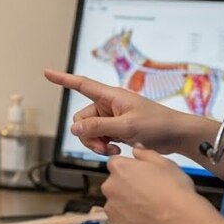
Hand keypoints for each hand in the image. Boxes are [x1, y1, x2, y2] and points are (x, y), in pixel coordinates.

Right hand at [43, 69, 188, 155]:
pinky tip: (117, 151)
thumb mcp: (126, 127)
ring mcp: (113, 118)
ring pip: (90, 131)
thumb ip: (99, 127)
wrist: (177, 136)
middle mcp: (109, 105)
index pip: (81, 84)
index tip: (47, 72)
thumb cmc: (157, 125)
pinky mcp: (118, 129)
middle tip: (102, 147)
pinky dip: (104, 146)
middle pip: (82, 119)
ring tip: (112, 152)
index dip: (63, 79)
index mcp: (111, 97)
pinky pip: (100, 137)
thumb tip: (74, 129)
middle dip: (87, 135)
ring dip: (96, 143)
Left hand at [102, 147, 203, 223]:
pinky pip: (120, 223)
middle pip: (114, 185)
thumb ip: (145, 154)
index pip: (116, 164)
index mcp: (120, 168)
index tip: (140, 177)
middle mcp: (110, 187)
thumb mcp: (165, 163)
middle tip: (147, 195)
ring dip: (127, 206)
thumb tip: (136, 150)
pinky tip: (145, 223)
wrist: (180, 221)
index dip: (129, 170)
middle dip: (126, 189)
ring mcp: (111, 208)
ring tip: (149, 211)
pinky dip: (129, 223)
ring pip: (116, 205)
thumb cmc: (175, 192)